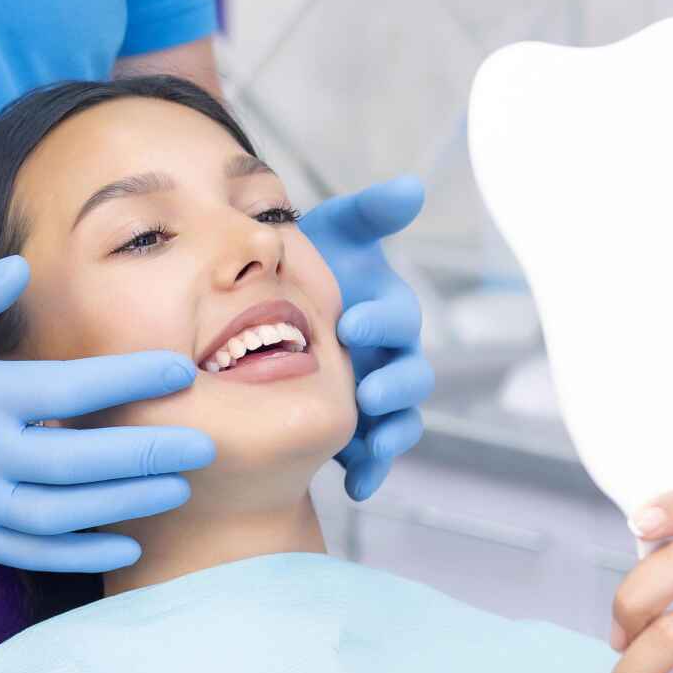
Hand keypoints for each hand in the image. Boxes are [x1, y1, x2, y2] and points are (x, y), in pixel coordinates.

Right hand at [0, 256, 214, 571]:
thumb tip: (23, 269)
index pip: (68, 389)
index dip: (130, 379)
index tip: (180, 368)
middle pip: (79, 462)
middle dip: (148, 453)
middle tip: (206, 443)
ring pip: (62, 515)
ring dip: (126, 505)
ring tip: (180, 488)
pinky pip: (30, 552)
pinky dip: (81, 554)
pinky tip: (127, 545)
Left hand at [300, 176, 434, 500]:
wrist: (260, 313)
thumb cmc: (304, 267)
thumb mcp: (331, 235)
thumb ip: (368, 213)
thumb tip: (412, 187)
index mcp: (385, 312)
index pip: (398, 318)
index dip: (383, 321)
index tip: (352, 321)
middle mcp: (387, 357)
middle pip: (410, 375)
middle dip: (394, 384)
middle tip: (368, 389)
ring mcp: (372, 398)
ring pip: (399, 420)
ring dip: (391, 433)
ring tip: (372, 444)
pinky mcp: (354, 432)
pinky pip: (372, 456)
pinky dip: (371, 470)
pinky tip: (354, 484)